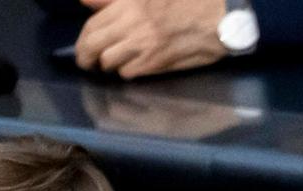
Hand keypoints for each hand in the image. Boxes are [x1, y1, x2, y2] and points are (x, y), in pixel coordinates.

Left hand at [74, 0, 227, 79]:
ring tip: (111, 65)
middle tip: (88, 63)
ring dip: (107, 65)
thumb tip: (85, 2)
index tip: (84, 46)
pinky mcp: (157, 62)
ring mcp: (144, 45)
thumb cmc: (187, 1)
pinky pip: (129, 72)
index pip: (92, 24)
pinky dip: (126, 71)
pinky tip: (131, 68)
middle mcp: (132, 24)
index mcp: (129, 3)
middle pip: (94, 45)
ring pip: (109, 61)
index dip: (83, 39)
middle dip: (86, 57)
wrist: (219, 18)